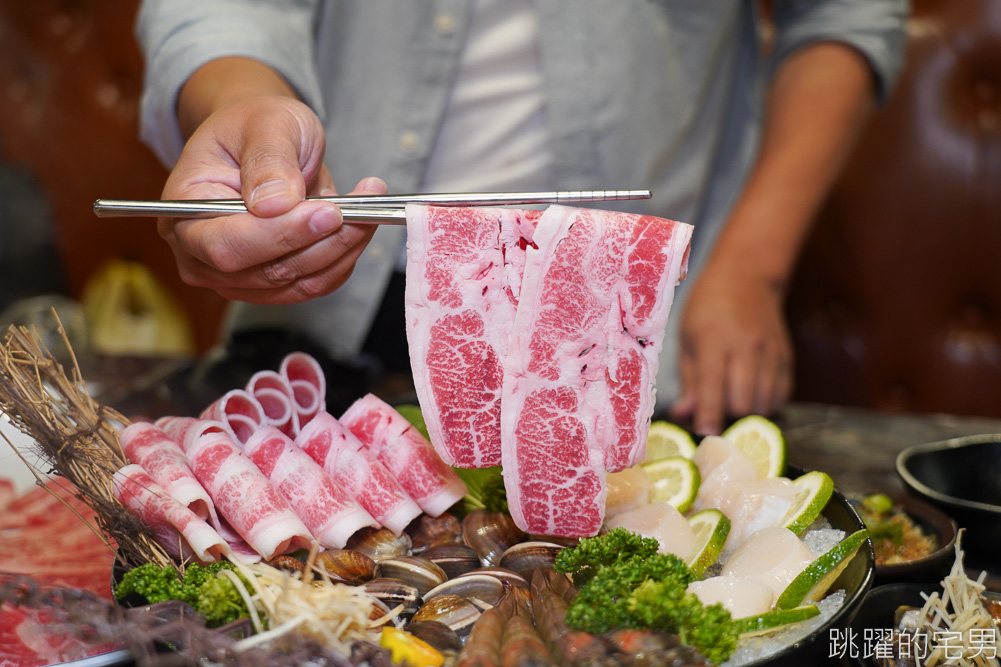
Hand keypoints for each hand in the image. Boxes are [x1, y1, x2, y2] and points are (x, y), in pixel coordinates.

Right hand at [157, 95, 385, 303]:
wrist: (261, 141)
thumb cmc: (254, 127)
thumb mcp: (265, 123)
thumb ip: (268, 159)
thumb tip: (274, 204)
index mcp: (183, 214)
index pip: (227, 246)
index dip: (280, 235)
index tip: (328, 212)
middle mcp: (202, 257)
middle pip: (268, 272)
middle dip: (322, 242)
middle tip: (361, 206)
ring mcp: (238, 278)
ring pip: (300, 283)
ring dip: (342, 248)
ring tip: (367, 206)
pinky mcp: (274, 285)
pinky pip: (317, 283)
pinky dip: (345, 256)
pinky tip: (358, 224)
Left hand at [670, 261, 792, 434]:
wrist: (746, 277)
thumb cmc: (707, 309)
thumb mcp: (687, 338)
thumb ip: (689, 379)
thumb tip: (684, 415)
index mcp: (714, 340)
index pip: (713, 386)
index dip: (708, 416)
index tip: (704, 435)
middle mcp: (746, 347)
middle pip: (744, 402)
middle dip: (728, 418)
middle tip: (716, 415)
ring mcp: (771, 352)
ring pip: (765, 404)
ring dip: (748, 414)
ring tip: (732, 404)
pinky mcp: (787, 357)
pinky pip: (782, 396)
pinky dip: (767, 405)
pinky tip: (752, 397)